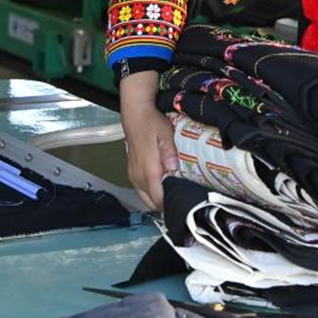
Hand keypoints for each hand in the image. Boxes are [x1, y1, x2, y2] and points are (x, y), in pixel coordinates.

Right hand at [119, 71, 179, 210]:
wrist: (135, 114)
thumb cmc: (151, 123)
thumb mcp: (165, 135)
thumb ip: (169, 153)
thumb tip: (173, 168)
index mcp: (147, 170)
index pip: (158, 199)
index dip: (171, 203)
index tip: (184, 201)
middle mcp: (138, 177)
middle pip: (152, 203)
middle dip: (166, 204)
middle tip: (182, 197)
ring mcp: (133, 176)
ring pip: (146, 198)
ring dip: (159, 198)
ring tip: (174, 192)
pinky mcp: (132, 172)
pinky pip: (142, 190)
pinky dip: (152, 192)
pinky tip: (163, 185)